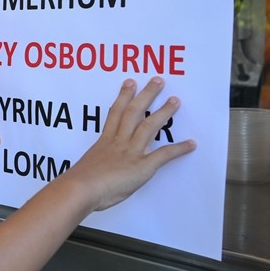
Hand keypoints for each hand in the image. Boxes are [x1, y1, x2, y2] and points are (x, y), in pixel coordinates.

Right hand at [61, 77, 195, 211]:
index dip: (123, 96)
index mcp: (105, 141)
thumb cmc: (78, 185)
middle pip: (134, 112)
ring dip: (164, 112)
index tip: (130, 82)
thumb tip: (101, 167)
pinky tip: (190, 144)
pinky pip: (164, 155)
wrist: (81, 190)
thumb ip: (98, 164)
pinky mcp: (142, 167)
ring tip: (175, 100)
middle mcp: (119, 142)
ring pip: (149, 126)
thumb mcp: (87, 168)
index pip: (115, 113)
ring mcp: (131, 152)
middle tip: (158, 81)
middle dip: (147, 95)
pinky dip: (179, 149)